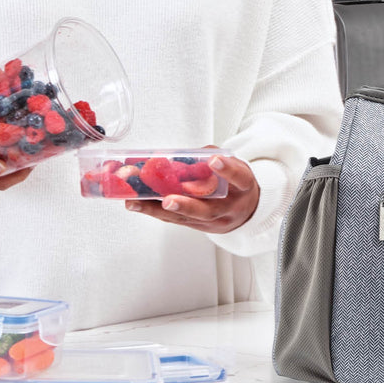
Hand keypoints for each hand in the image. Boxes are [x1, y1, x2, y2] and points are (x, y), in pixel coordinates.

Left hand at [125, 153, 259, 233]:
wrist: (247, 211)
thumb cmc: (237, 183)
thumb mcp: (235, 165)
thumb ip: (213, 156)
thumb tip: (183, 155)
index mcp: (243, 187)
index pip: (238, 178)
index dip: (227, 169)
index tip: (214, 160)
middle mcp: (229, 208)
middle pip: (207, 210)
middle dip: (186, 205)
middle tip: (168, 200)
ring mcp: (214, 221)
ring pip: (185, 219)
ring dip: (158, 211)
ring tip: (137, 202)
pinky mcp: (199, 227)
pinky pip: (176, 221)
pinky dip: (156, 212)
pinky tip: (139, 205)